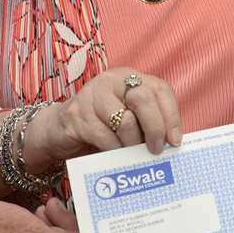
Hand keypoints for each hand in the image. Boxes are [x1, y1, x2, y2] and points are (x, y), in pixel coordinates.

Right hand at [27, 67, 181, 163]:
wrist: (58, 129)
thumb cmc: (101, 125)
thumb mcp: (127, 116)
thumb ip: (148, 122)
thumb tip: (172, 142)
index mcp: (128, 77)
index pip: (160, 89)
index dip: (172, 116)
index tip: (175, 141)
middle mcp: (111, 81)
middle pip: (143, 99)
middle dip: (155, 129)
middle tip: (155, 150)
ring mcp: (92, 96)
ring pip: (126, 122)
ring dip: (132, 144)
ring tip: (131, 153)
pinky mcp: (77, 115)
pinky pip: (105, 138)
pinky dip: (114, 151)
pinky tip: (114, 154)